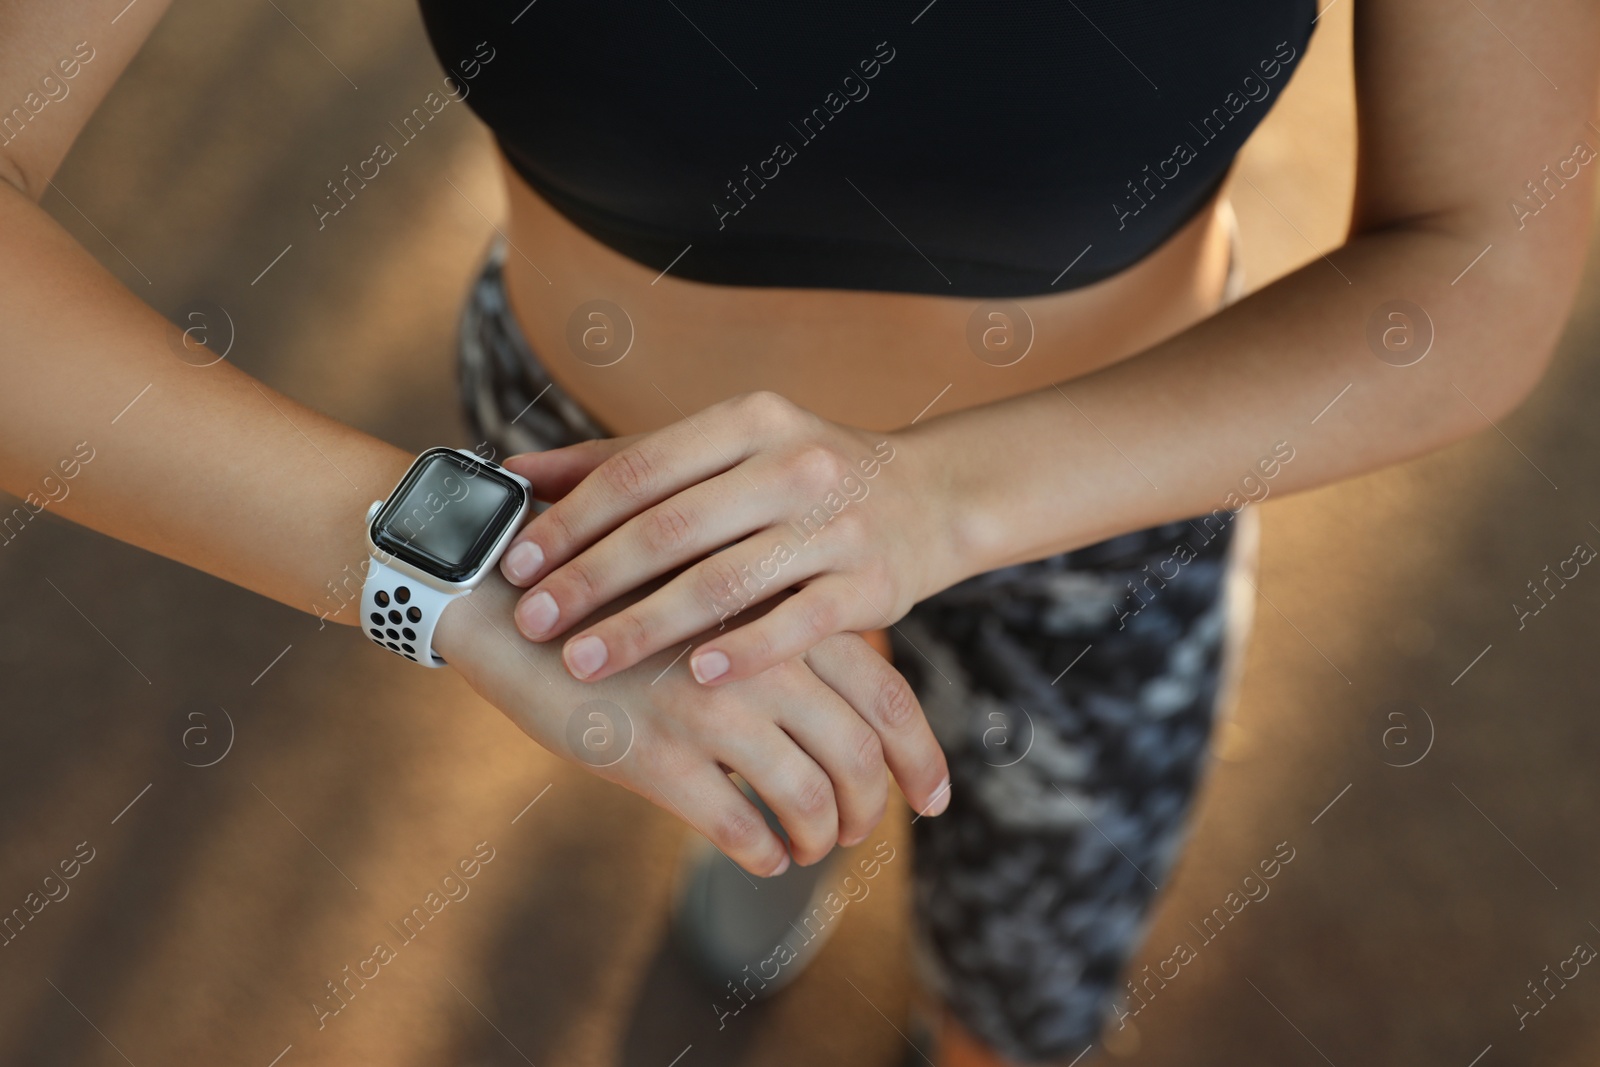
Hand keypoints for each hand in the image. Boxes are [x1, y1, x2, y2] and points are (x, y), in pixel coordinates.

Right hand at [434, 571, 950, 873]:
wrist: (509, 592)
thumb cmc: (611, 590)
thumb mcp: (709, 590)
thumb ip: (775, 633)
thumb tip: (834, 700)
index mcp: (780, 614)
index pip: (886, 694)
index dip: (920, 755)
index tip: (934, 798)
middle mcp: (760, 660)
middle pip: (860, 754)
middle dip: (873, 806)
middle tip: (859, 830)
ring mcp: (709, 708)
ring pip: (809, 798)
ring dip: (821, 836)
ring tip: (810, 847)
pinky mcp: (656, 755)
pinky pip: (740, 827)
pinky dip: (764, 853)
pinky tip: (760, 855)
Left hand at [497, 392, 962, 686]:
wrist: (933, 496)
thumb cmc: (802, 476)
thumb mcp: (725, 449)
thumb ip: (623, 462)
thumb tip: (512, 475)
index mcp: (748, 421)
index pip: (641, 468)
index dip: (572, 518)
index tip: (516, 563)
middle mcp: (794, 463)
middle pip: (672, 527)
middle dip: (592, 579)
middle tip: (532, 621)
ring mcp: (837, 525)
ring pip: (726, 581)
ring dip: (645, 626)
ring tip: (583, 663)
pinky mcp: (873, 584)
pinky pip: (798, 625)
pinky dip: (744, 651)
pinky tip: (692, 679)